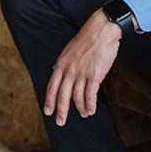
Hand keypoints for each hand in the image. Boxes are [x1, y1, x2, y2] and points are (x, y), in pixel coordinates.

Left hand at [44, 9, 120, 125]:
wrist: (102, 30)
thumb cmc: (89, 37)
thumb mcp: (69, 49)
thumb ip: (64, 62)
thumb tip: (57, 70)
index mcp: (61, 64)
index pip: (51, 87)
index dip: (49, 101)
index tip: (48, 111)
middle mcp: (69, 71)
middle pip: (62, 96)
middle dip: (61, 111)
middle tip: (61, 121)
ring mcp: (81, 74)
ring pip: (77, 97)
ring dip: (80, 108)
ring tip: (83, 114)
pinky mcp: (95, 75)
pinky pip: (90, 95)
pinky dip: (90, 104)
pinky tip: (91, 109)